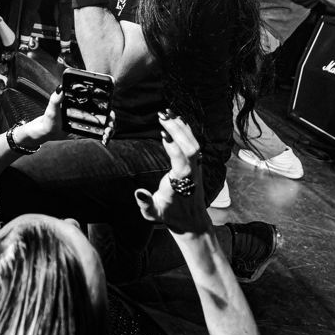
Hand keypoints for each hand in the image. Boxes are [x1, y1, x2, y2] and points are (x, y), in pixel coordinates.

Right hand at [133, 113, 209, 234]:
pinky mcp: (196, 164)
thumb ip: (145, 204)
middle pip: (191, 148)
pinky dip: (186, 131)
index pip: (182, 162)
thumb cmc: (170, 215)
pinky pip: (194, 144)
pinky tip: (178, 120)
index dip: (174, 148)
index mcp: (181, 184)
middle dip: (178, 130)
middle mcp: (192, 173)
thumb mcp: (154, 214)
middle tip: (162, 115)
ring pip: (194, 144)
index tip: (163, 133)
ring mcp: (196, 168)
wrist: (191, 220)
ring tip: (167, 113)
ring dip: (182, 128)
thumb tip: (138, 192)